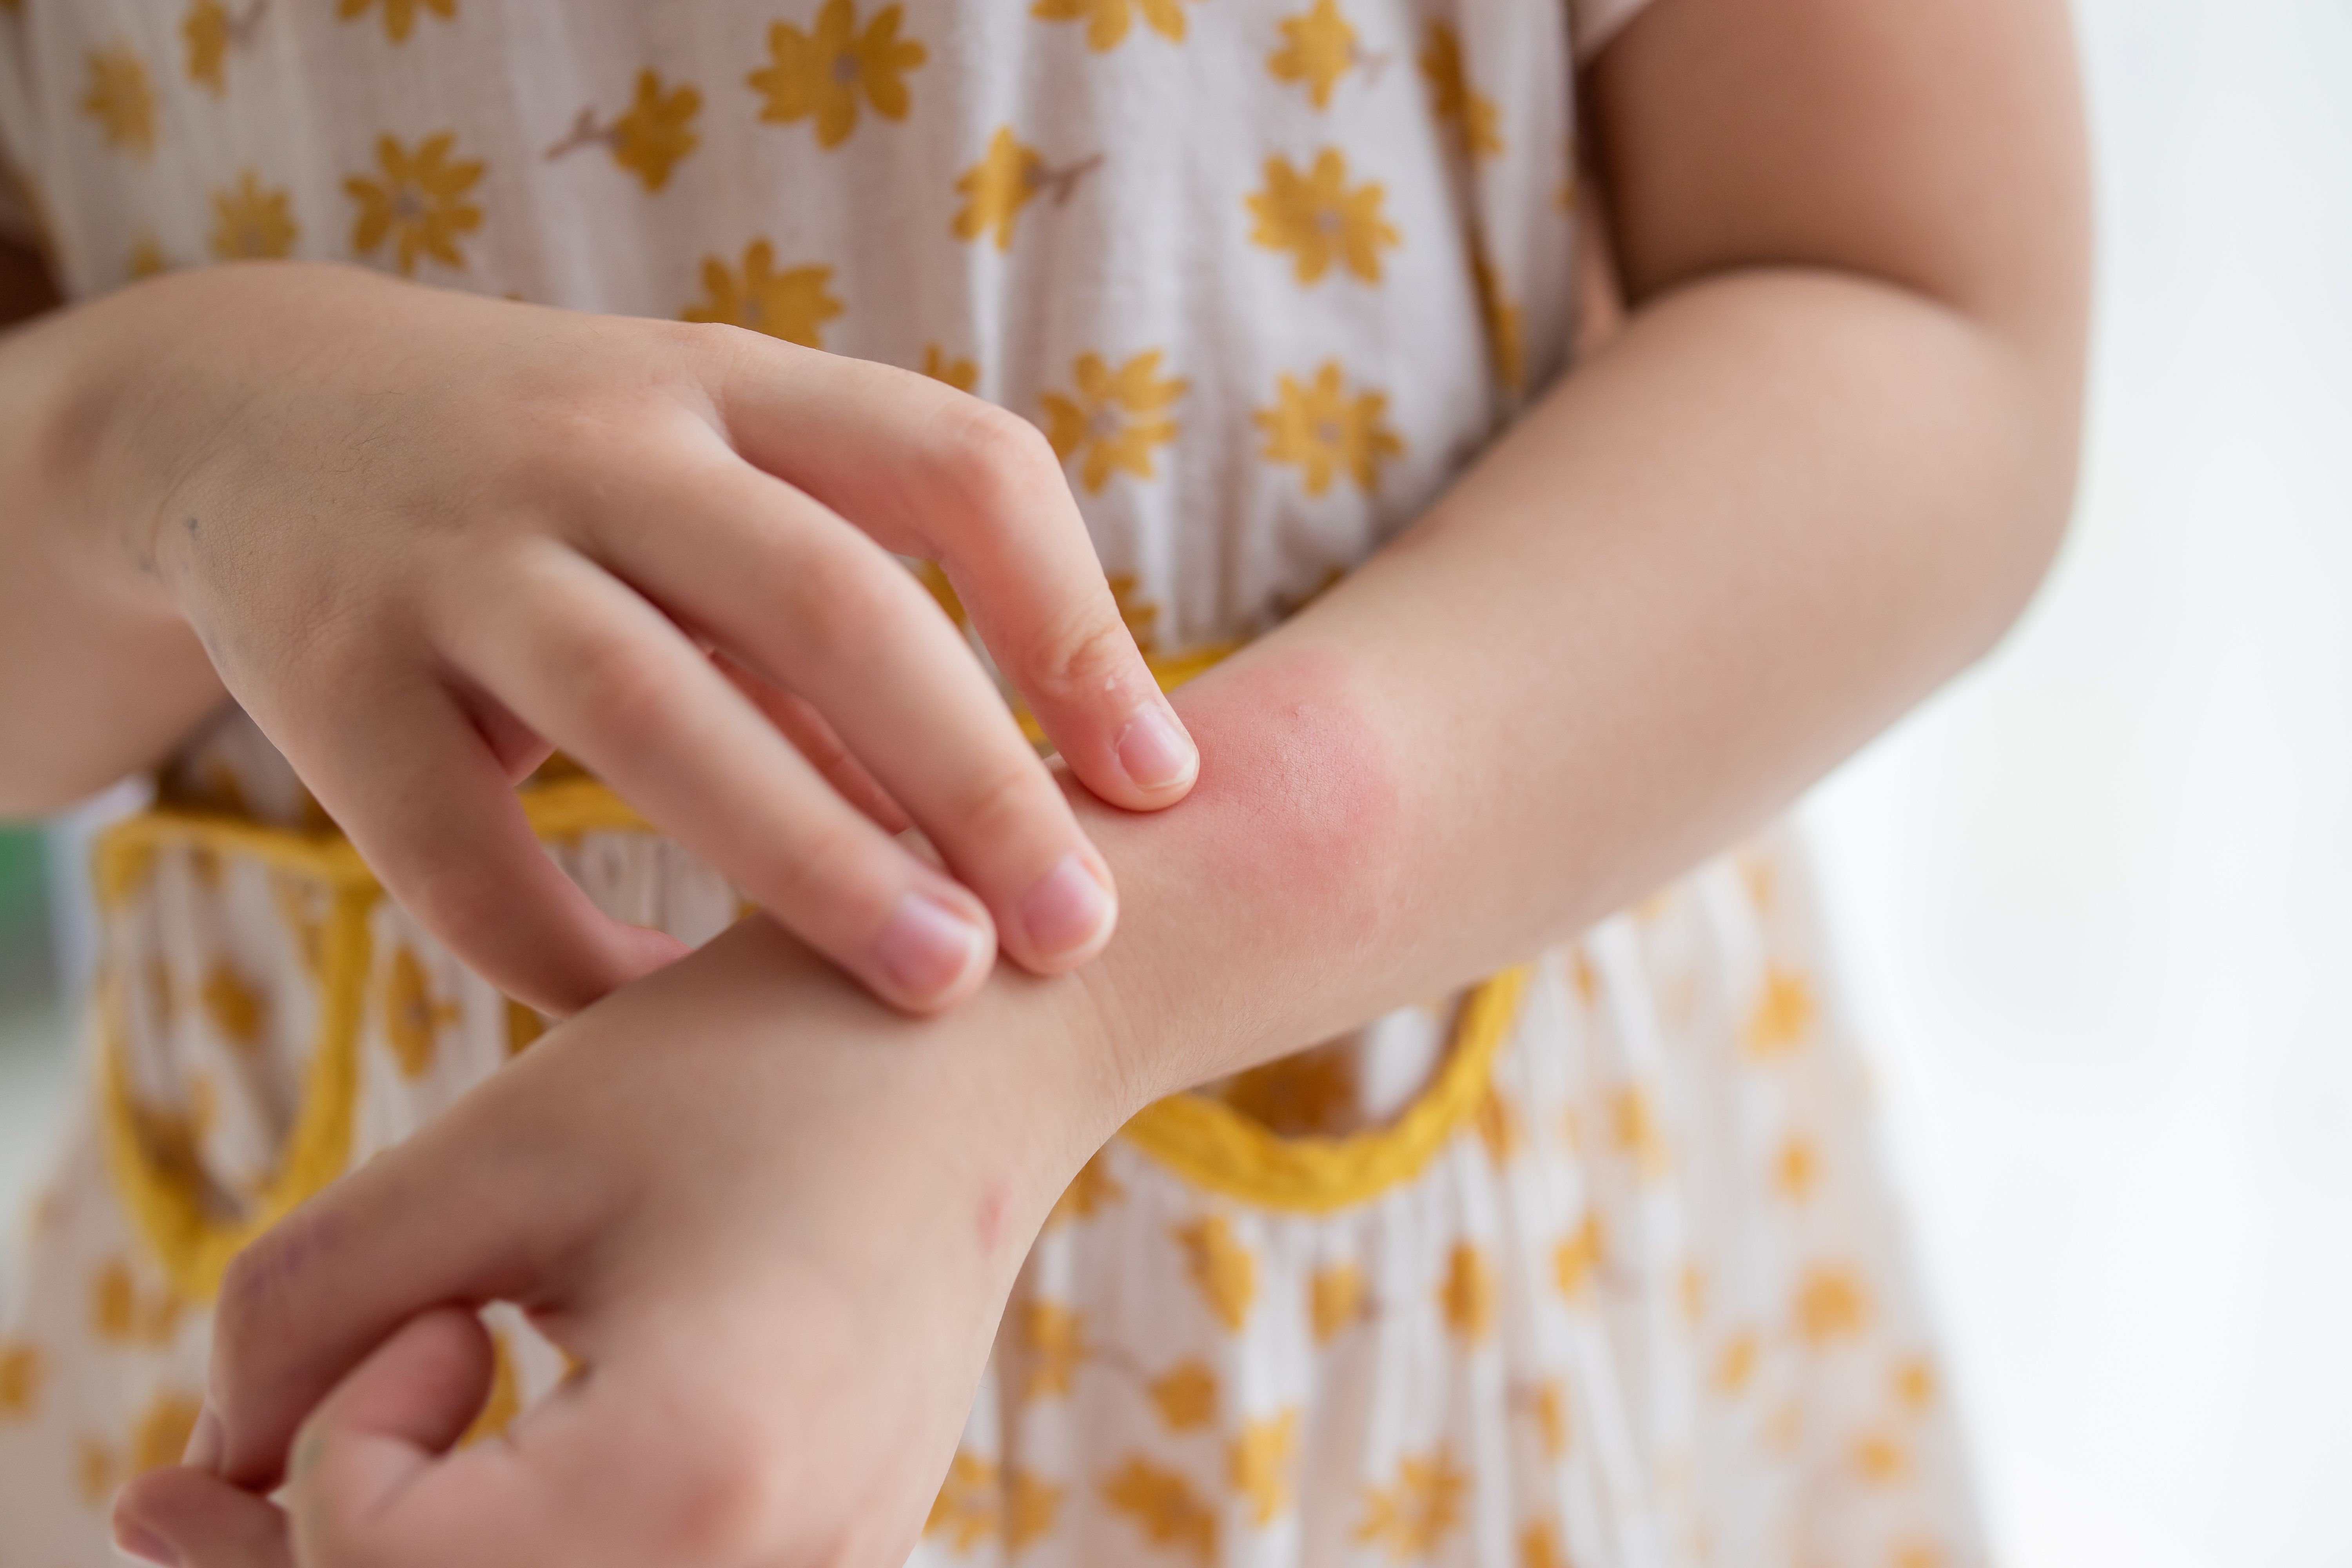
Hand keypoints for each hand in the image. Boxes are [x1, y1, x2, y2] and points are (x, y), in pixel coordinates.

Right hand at [64, 262, 1196, 1013]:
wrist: (250, 416)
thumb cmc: (565, 492)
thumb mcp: (711, 503)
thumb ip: (844, 654)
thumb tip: (1007, 841)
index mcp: (734, 387)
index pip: (958, 467)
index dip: (1078, 622)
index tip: (1162, 781)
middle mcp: (601, 444)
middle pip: (824, 598)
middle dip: (971, 772)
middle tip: (1076, 930)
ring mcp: (452, 550)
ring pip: (650, 709)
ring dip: (809, 858)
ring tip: (940, 985)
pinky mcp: (326, 674)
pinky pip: (462, 855)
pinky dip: (572, 956)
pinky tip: (659, 1022)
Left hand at [110, 911, 1127, 1566]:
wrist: (983, 1048)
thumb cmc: (750, 1065)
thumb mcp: (496, 1152)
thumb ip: (301, 1316)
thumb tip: (209, 1476)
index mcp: (701, 1472)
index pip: (386, 1567)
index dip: (340, 1441)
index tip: (440, 1307)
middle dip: (321, 1555)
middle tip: (265, 1445)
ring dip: (415, 1566)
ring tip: (380, 1445)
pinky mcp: (835, 1557)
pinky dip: (525, 1560)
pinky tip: (495, 1465)